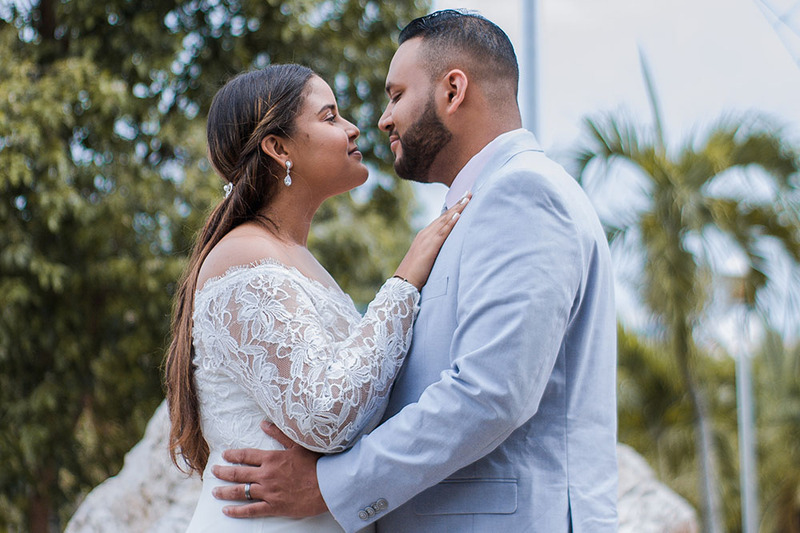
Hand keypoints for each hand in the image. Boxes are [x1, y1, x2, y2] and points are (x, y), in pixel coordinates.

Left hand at [211, 422, 326, 518]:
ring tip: (215, 491)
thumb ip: (280, 434)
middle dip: (223, 472)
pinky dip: (237, 511)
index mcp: (272, 458)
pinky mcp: (274, 507)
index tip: (224, 455)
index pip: (246, 455)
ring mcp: (268, 492)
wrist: (329, 485)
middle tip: (213, 472)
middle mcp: (266, 475)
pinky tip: (227, 510)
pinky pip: (251, 510)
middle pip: (238, 473)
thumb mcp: (298, 444)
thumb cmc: (316, 463)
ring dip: (225, 491)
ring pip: (240, 492)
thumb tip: (264, 424)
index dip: (233, 455)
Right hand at [394, 192, 470, 288]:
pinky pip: (443, 232)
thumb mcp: (426, 259)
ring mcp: (427, 239)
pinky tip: (459, 214)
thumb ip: (434, 251)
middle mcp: (425, 234)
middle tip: (469, 192)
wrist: (403, 282)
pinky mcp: (430, 247)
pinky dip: (451, 222)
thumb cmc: (415, 274)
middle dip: (458, 204)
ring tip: (468, 198)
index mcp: (424, 236)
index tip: (463, 200)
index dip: (452, 209)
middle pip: (444, 216)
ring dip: (458, 209)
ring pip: (445, 220)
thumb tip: (444, 251)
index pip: (441, 219)